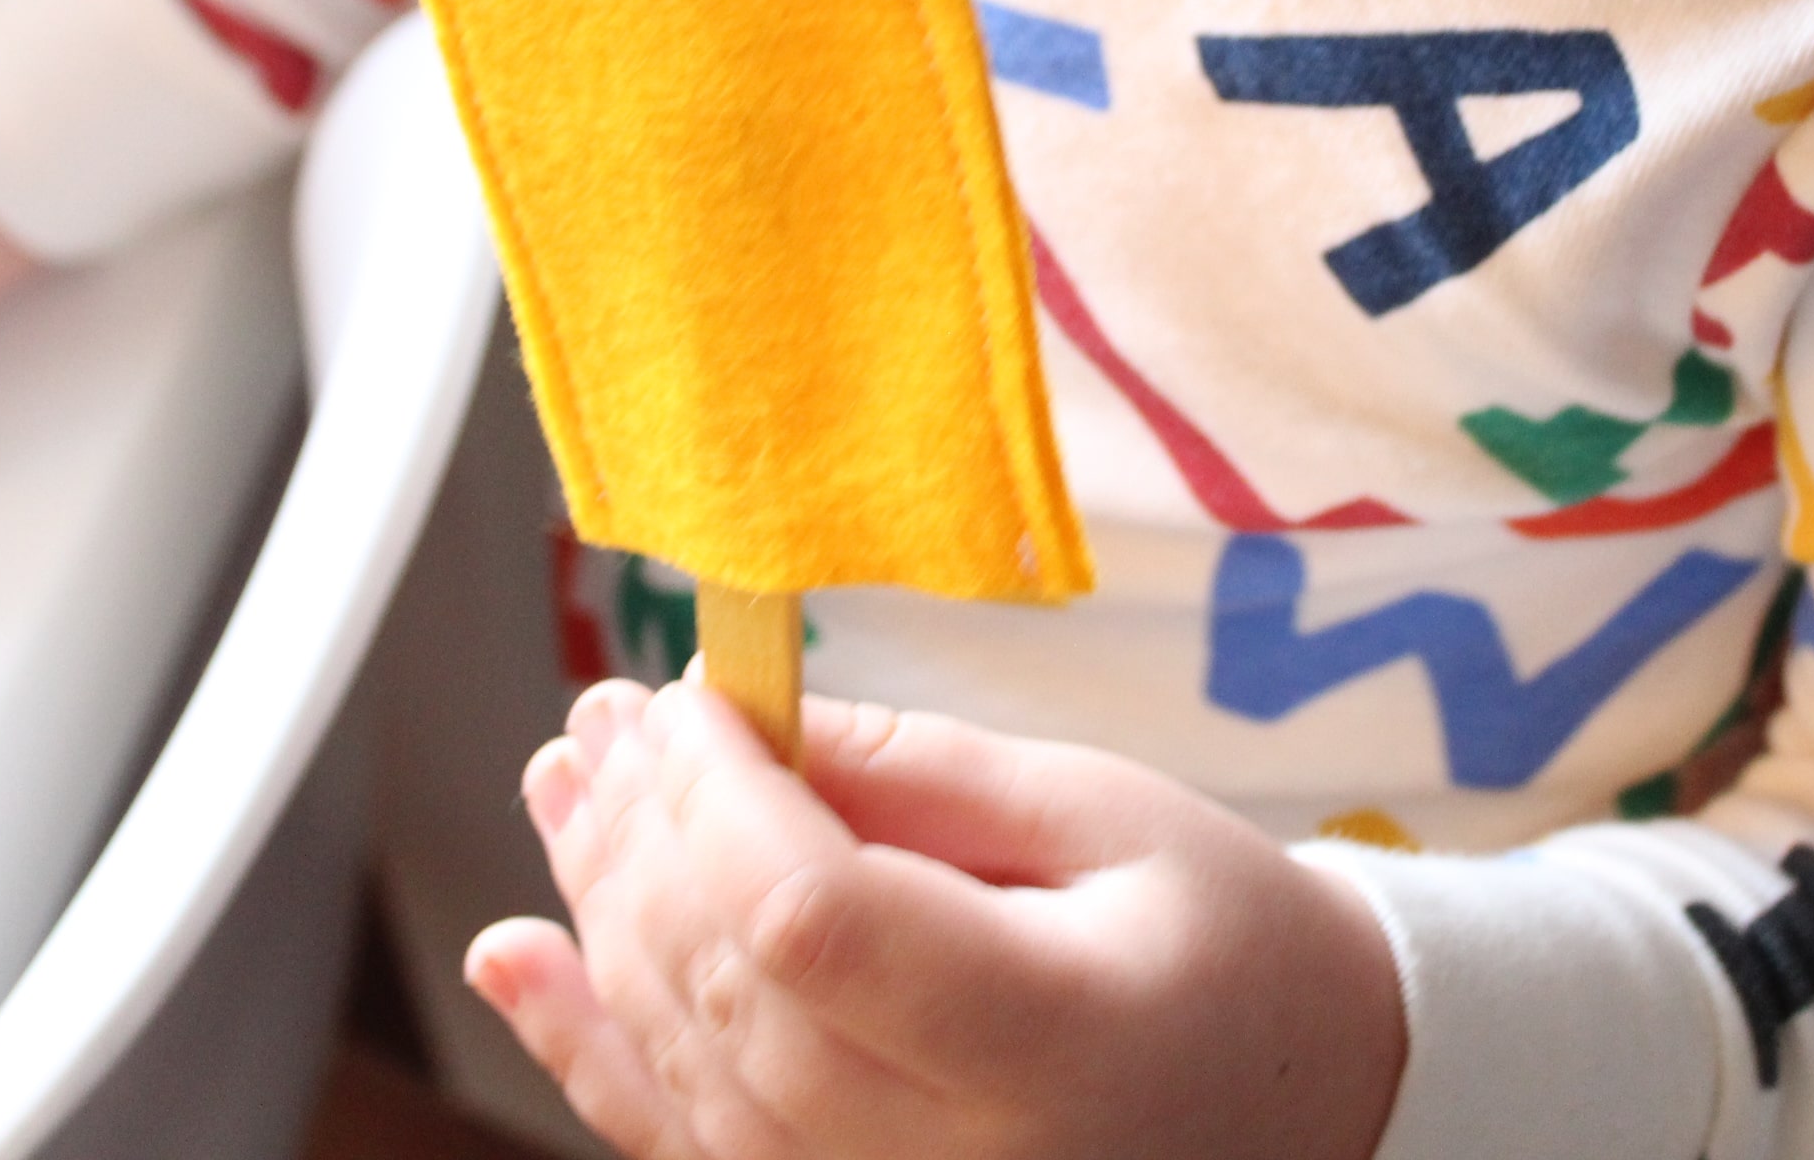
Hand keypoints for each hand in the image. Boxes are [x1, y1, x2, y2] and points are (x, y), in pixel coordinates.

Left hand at [469, 681, 1406, 1159]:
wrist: (1293, 1100)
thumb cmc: (1221, 943)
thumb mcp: (1110, 818)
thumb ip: (927, 778)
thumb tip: (753, 724)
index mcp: (1052, 1045)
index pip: (818, 926)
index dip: (723, 803)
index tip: (695, 698)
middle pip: (731, 989)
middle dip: (646, 834)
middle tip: (606, 712)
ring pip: (685, 1062)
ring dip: (601, 913)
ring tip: (565, 780)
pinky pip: (681, 1143)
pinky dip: (585, 1047)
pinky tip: (520, 951)